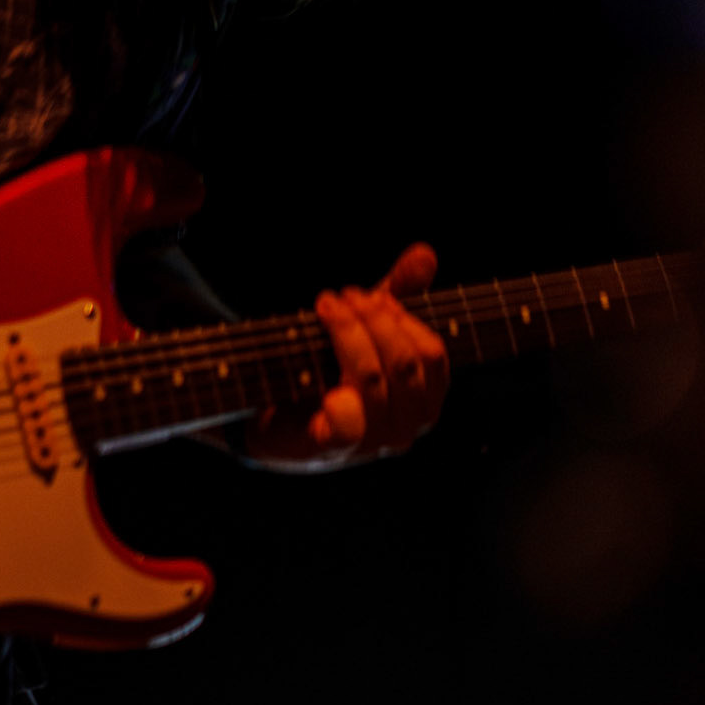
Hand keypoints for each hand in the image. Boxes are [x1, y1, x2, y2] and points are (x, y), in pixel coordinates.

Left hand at [246, 243, 448, 469]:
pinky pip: (347, 425)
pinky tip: (320, 378)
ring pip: (372, 380)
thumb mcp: (367, 326)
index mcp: (425, 397)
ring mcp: (373, 442)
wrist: (273, 415)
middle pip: (402, 362)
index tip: (370, 295)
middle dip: (369, 319)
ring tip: (324, 308)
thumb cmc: (329, 368)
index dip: (401, 317)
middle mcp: (408, 425)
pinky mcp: (334, 450)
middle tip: (339, 297)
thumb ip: (399, 292)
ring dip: (345, 334)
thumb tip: (425, 254)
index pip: (431, 353)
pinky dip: (335, 398)